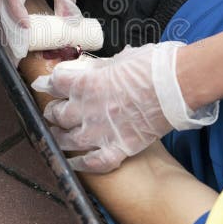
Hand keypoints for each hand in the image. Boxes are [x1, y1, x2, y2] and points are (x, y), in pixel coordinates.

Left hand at [32, 42, 217, 172]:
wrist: (179, 84)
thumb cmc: (154, 66)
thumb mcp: (120, 58)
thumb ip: (100, 67)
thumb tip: (92, 69)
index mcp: (87, 82)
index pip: (55, 84)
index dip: (48, 84)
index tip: (44, 85)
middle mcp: (88, 109)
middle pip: (57, 114)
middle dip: (52, 112)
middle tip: (53, 112)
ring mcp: (102, 131)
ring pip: (68, 140)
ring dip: (59, 138)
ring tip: (58, 136)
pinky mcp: (119, 147)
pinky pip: (94, 162)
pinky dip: (82, 164)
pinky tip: (75, 163)